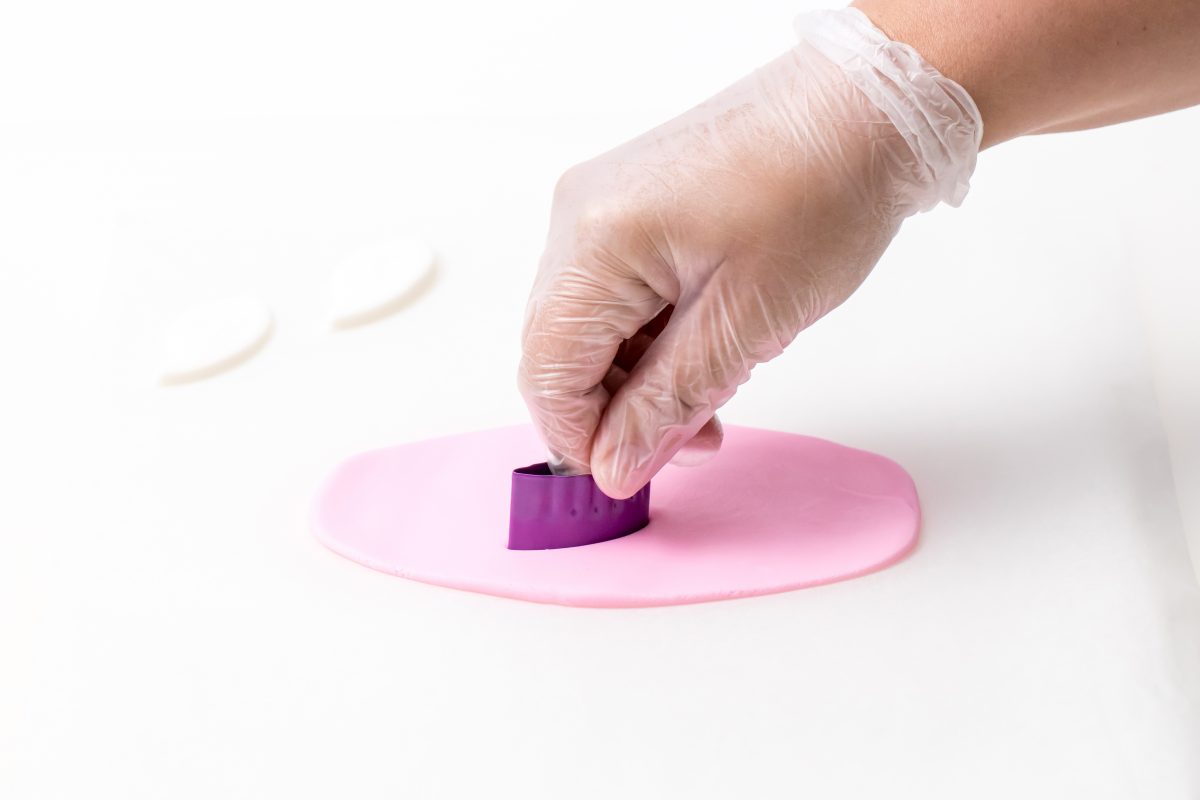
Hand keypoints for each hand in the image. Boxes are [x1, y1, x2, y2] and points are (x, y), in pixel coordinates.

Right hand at [519, 9, 979, 498]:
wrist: (867, 108)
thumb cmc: (822, 193)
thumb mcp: (745, 323)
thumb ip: (667, 403)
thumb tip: (615, 465)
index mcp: (597, 241)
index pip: (548, 370)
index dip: (581, 437)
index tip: (630, 473)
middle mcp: (579, 217)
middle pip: (560, 348)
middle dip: (615, 410)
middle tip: (686, 441)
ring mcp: (603, 206)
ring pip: (590, 327)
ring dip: (639, 378)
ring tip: (710, 400)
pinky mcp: (631, 206)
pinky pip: (617, 293)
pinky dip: (651, 338)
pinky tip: (703, 355)